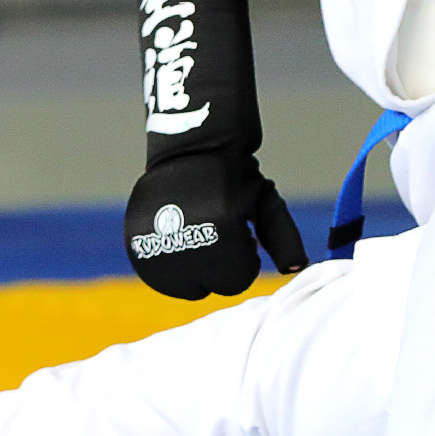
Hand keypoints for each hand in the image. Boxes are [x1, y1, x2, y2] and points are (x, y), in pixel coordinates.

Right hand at [124, 150, 309, 298]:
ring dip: (197, 269)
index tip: (244, 235)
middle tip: (220, 233)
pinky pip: (160, 278)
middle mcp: (188, 238)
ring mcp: (158, 243)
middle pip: (212, 285)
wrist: (190, 149)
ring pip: (185, 286)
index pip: (238, 280)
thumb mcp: (266, 204)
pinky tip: (181, 241)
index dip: (246, 259)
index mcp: (224, 229)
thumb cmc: (236, 178)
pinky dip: (172, 268)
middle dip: (222, 266)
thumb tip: (298, 270)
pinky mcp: (136, 243)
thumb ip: (284, 239)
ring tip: (200, 234)